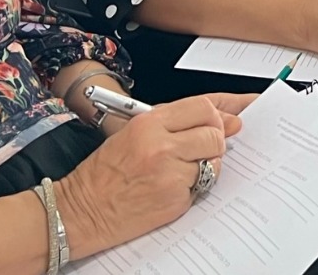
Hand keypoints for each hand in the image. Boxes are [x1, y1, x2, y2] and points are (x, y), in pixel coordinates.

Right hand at [55, 92, 255, 256]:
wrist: (81, 210)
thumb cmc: (104, 174)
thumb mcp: (132, 134)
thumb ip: (177, 124)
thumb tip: (226, 120)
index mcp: (148, 122)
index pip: (202, 106)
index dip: (221, 111)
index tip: (236, 113)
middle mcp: (161, 144)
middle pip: (214, 132)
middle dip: (214, 140)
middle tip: (200, 149)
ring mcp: (170, 172)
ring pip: (214, 159)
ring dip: (207, 164)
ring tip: (181, 171)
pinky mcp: (175, 198)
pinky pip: (203, 185)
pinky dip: (195, 187)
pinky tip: (173, 188)